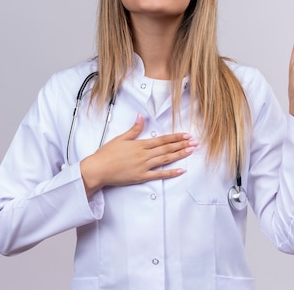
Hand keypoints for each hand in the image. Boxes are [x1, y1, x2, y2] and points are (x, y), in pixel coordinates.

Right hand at [80, 113, 197, 195]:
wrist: (98, 169)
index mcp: (139, 144)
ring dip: (179, 155)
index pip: (161, 139)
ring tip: (190, 151)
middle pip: (167, 149)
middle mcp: (144, 155)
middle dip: (182, 145)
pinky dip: (170, 173)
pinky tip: (180, 171)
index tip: (186, 135)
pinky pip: (159, 175)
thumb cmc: (107, 154)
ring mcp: (144, 166)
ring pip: (165, 160)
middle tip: (195, 143)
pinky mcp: (141, 177)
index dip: (175, 137)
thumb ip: (134, 129)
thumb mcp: (120, 138)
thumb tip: (141, 116)